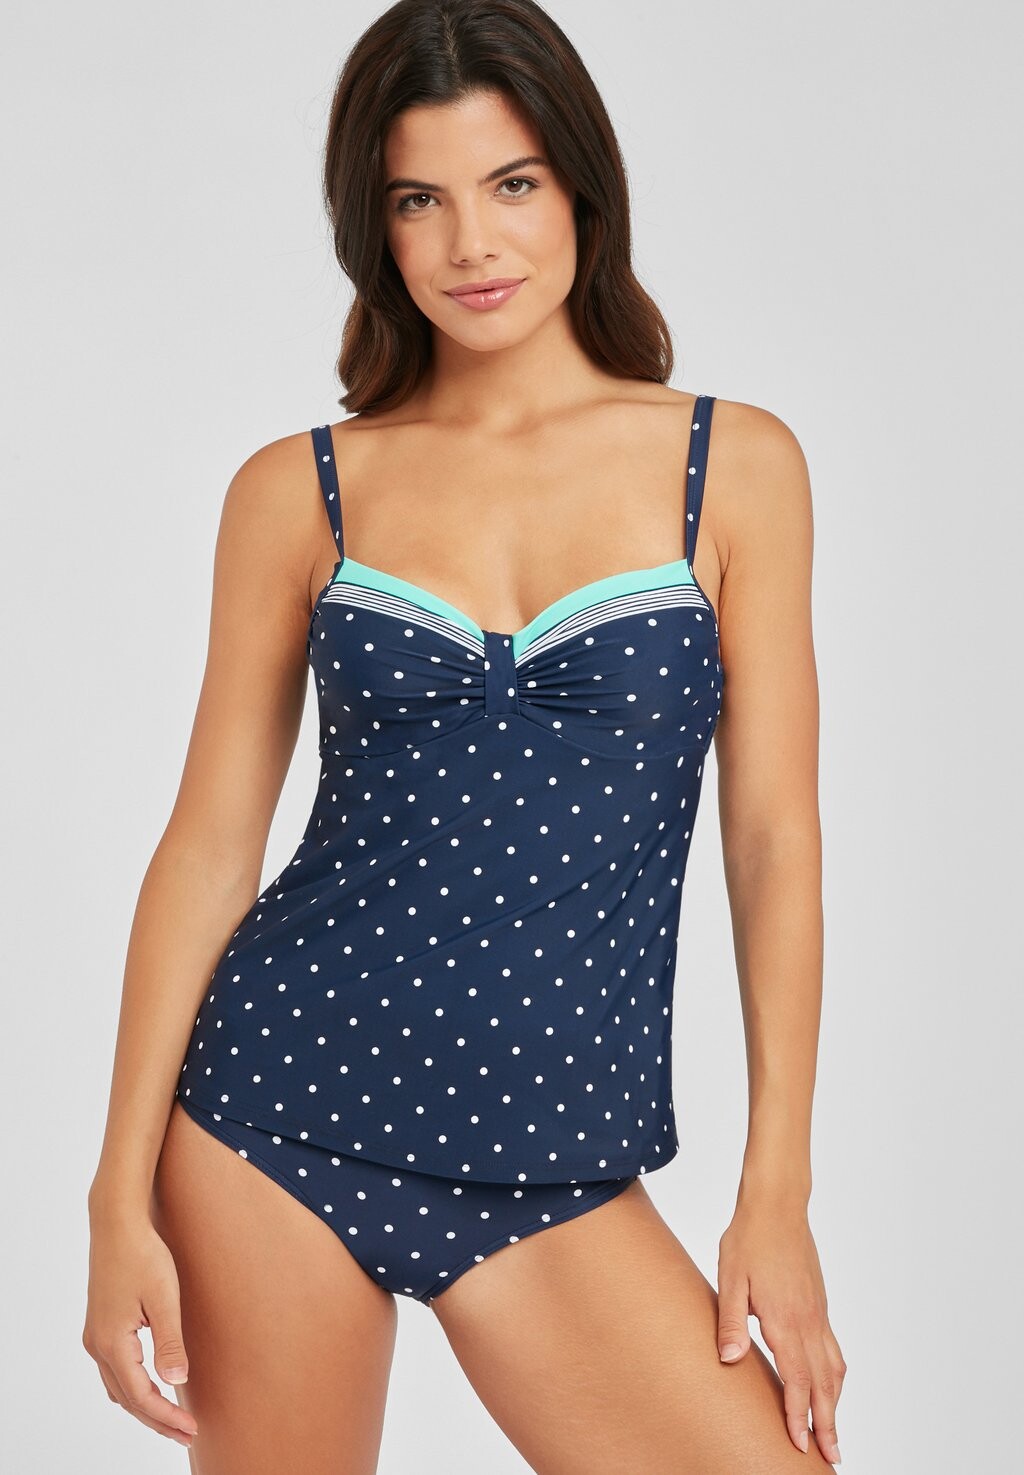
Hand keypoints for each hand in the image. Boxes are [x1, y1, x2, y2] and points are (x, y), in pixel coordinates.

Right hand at [82, 1206, 199, 1449]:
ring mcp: (95, 1337)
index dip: (166, 1417)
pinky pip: (114, 1371)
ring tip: (172, 1419)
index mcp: (113, 1343)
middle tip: (187, 1434)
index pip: (141, 1395)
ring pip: (118, 1387)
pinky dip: (133, 1387)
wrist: (117, 1224)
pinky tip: (151, 1386)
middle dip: (157, 1420)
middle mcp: (98, 1345)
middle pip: (127, 1399)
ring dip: (144, 1406)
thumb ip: (170, 1341)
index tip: (192, 1428)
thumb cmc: (143, 1255)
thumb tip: (177, 1382)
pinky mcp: (100, 1327)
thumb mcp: (163, 1297)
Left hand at [716, 1199, 845, 1464]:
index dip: (799, 1414)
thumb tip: (728, 1360)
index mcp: (785, 1318)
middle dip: (826, 1422)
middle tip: (832, 1456)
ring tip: (834, 1432)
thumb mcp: (730, 1277)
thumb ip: (730, 1321)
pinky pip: (834, 1350)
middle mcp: (808, 1321)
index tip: (800, 1443)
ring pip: (834, 1369)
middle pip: (823, 1383)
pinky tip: (832, 1385)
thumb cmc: (749, 1238)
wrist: (778, 1205)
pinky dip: (836, 1377)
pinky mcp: (819, 1304)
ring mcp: (818, 1313)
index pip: (796, 1379)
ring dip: (835, 1403)